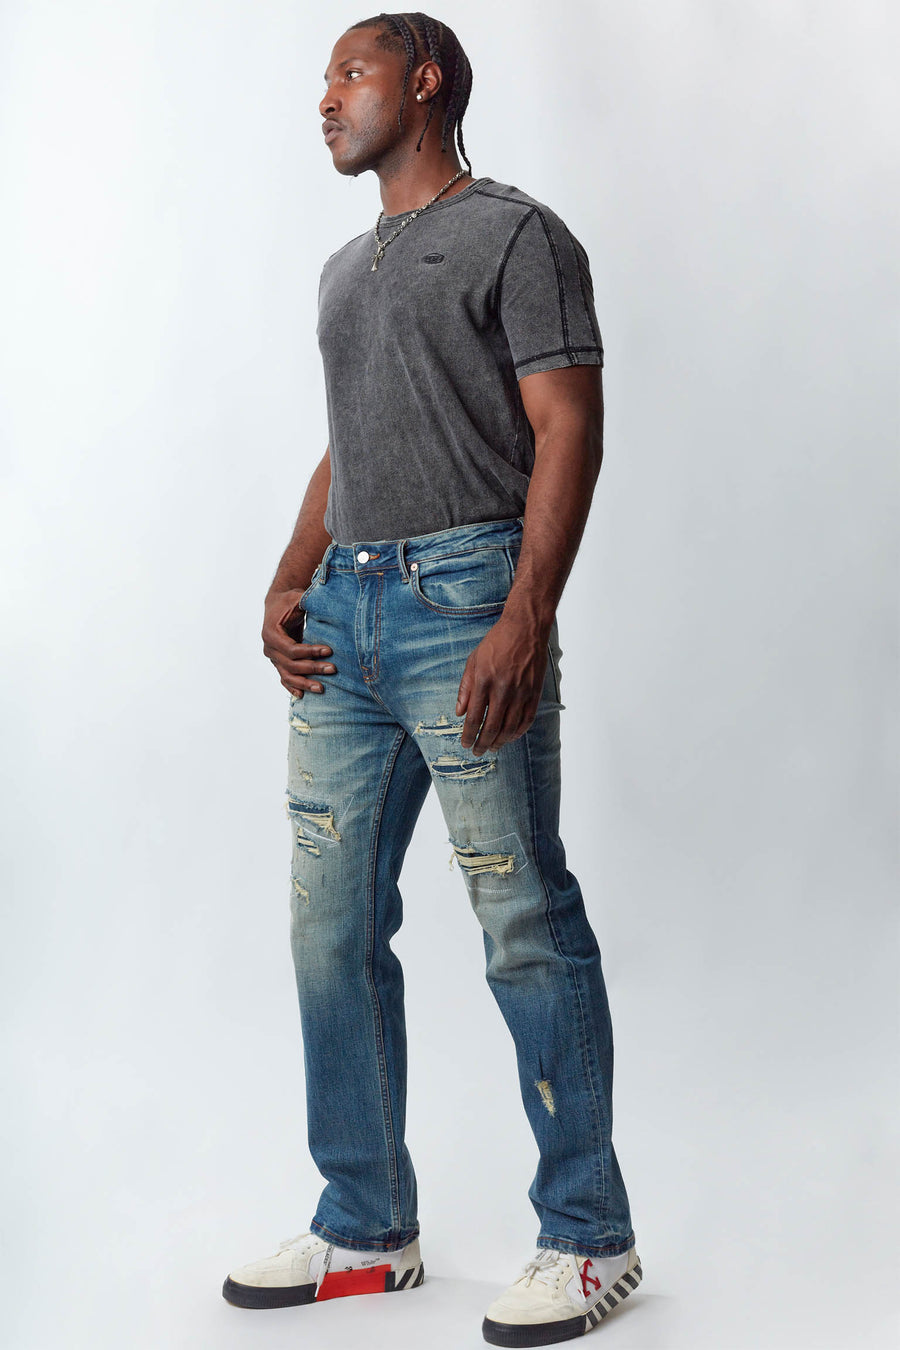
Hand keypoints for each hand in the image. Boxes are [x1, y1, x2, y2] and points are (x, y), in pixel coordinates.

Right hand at [262, 588, 335, 696]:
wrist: (277, 605)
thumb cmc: (288, 601)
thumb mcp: (296, 599)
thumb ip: (305, 602)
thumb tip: (321, 603)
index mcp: (271, 633)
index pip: (291, 649)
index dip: (310, 652)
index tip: (329, 651)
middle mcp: (269, 648)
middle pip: (291, 665)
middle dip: (313, 669)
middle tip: (332, 669)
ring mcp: (273, 657)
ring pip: (287, 676)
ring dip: (304, 683)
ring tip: (322, 689)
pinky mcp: (278, 662)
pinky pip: (284, 678)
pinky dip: (292, 687)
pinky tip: (303, 695)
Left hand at [455, 614, 548, 753]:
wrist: (526, 629)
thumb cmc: (496, 643)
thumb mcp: (473, 660)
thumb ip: (465, 688)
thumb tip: (459, 713)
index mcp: (484, 681)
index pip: (474, 717)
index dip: (468, 735)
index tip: (464, 744)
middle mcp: (502, 689)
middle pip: (491, 727)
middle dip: (482, 744)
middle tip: (477, 752)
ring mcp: (521, 692)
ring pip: (509, 727)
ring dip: (499, 742)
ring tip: (492, 748)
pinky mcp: (534, 693)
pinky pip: (526, 720)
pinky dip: (517, 732)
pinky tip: (510, 737)